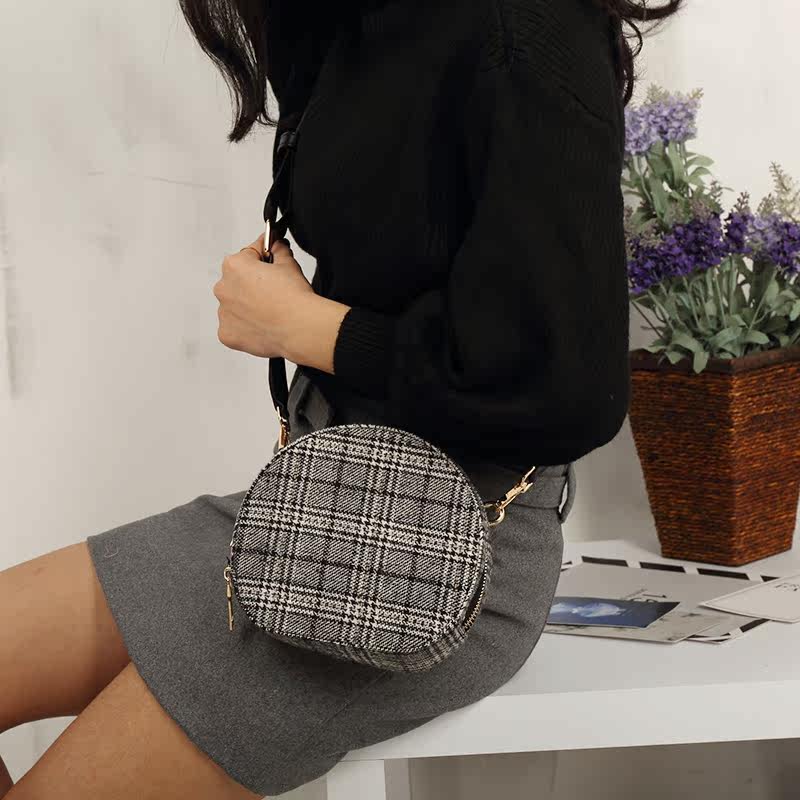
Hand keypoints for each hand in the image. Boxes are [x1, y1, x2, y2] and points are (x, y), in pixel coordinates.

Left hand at [213, 232, 313, 358]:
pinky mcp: (227, 334)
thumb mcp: (288, 263)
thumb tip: (276, 245)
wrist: (299, 328)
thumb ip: (278, 249)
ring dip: (248, 306)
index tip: (269, 259)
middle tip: (274, 291)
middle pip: (238, 281)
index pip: (248, 254)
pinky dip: (245, 327)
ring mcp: (223, 313)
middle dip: (253, 284)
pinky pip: (234, 327)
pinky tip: (263, 325)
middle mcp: (223, 288)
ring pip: (235, 305)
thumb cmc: (294, 298)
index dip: (263, 257)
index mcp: (234, 266)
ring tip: (270, 311)